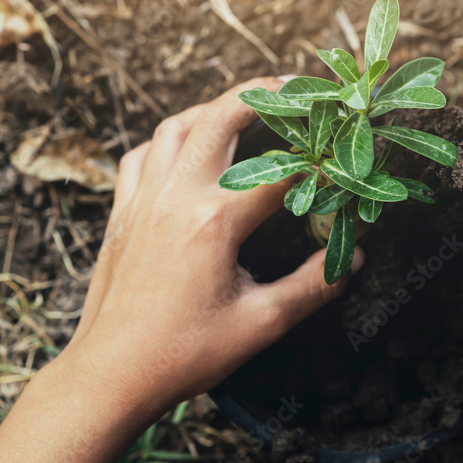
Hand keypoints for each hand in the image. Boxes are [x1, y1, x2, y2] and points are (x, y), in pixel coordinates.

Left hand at [0, 77, 362, 462]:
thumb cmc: (184, 354)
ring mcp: (143, 200)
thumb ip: (312, 287)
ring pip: (175, 127)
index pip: (279, 169)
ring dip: (212, 110)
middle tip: (291, 87)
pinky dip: (168, 142)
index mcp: (214, 221)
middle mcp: (176, 197)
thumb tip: (352, 259)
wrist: (110, 375)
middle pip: (219, 118)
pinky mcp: (123, 213)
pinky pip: (141, 156)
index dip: (316, 153)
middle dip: (259, 94)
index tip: (342, 144)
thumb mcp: (261, 324)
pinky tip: (186, 151)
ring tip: (244, 109)